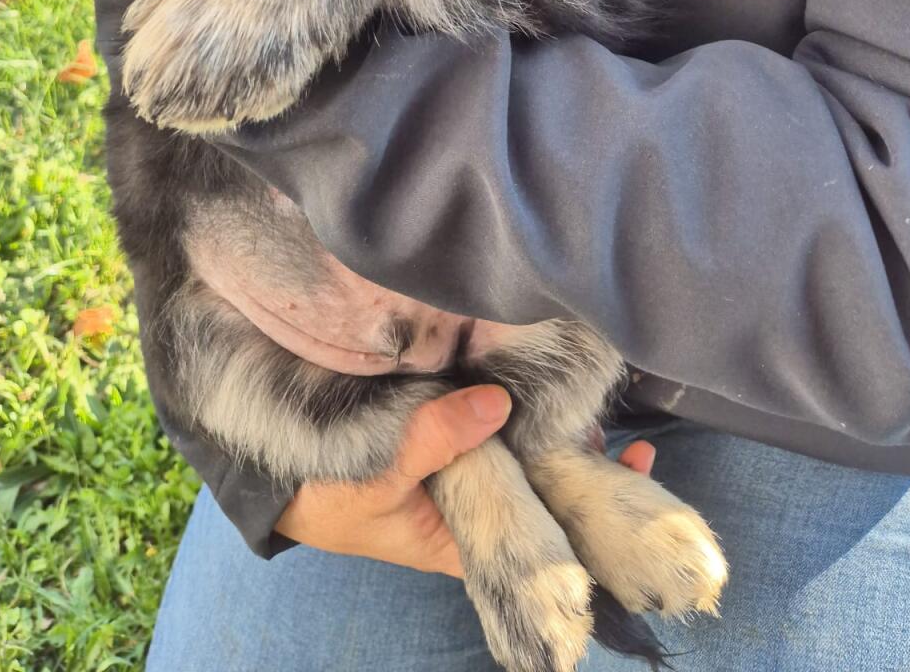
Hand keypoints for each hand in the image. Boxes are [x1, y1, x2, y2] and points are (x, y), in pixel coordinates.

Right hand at [275, 387, 656, 576]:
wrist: (277, 481)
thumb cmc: (327, 497)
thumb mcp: (376, 476)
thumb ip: (431, 439)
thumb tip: (494, 403)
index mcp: (470, 536)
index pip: (547, 529)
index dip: (594, 503)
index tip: (632, 461)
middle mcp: (477, 502)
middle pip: (544, 486)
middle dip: (582, 458)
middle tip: (618, 426)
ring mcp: (464, 466)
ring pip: (521, 448)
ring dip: (550, 426)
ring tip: (589, 400)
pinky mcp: (445, 431)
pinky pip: (488, 417)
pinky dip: (510, 396)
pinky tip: (533, 373)